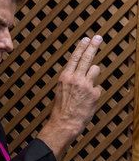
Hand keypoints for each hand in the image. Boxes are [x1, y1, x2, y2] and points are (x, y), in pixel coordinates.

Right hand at [37, 35, 102, 160]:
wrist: (65, 123)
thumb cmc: (62, 108)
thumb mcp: (61, 90)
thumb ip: (70, 79)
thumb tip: (81, 71)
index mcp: (65, 77)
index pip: (75, 57)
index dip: (81, 47)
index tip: (86, 39)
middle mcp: (75, 78)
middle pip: (87, 57)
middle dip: (94, 46)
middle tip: (99, 37)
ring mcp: (86, 85)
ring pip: (96, 69)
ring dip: (94, 75)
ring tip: (87, 86)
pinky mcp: (94, 93)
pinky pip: (98, 87)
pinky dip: (95, 92)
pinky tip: (88, 100)